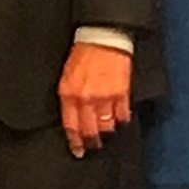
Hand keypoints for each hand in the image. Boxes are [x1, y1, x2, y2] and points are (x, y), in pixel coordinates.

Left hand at [56, 37, 132, 156]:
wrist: (102, 38)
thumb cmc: (82, 55)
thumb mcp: (66, 75)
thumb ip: (69, 97)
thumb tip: (73, 117)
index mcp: (69, 93)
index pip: (71, 125)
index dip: (75, 141)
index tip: (78, 150)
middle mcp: (86, 98)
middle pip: (89, 130)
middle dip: (92, 142)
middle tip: (94, 147)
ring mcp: (105, 97)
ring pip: (106, 125)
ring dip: (107, 132)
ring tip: (107, 135)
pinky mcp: (121, 93)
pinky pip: (122, 115)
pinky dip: (122, 120)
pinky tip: (120, 120)